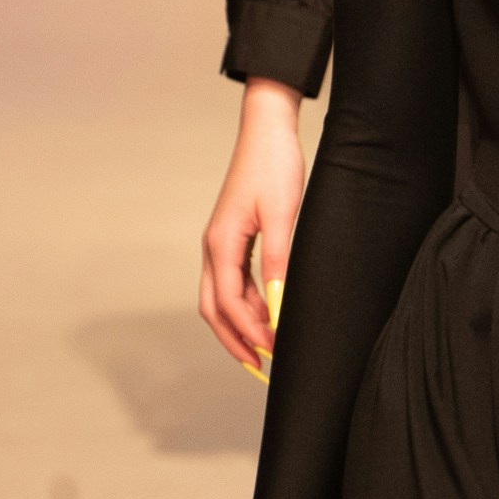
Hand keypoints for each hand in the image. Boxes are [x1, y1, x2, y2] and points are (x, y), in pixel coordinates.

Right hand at [200, 79, 305, 371]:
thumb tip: (279, 305)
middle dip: (235, 340)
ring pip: (221, 297)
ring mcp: (220, 242)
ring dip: (240, 325)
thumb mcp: (284, 214)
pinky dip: (246, 304)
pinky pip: (233, 281)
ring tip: (266, 349)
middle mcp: (213, 247)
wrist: (267, 130)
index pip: (228, 303)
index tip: (274, 352)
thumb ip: (279, 261)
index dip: (249, 333)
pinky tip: (268, 314)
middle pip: (214, 308)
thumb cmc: (275, 166)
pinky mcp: (233, 237)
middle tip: (261, 368)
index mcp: (221, 244)